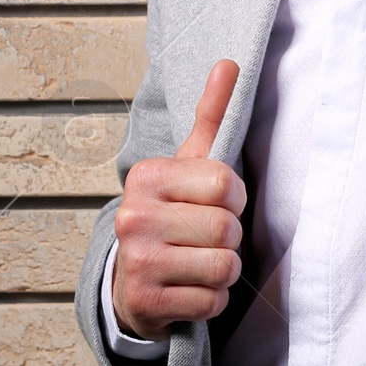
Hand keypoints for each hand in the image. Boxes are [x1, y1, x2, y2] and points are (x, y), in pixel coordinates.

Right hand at [110, 59, 244, 343]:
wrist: (131, 280)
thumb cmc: (170, 217)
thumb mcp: (187, 166)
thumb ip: (211, 117)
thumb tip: (229, 63)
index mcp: (147, 177)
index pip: (224, 183)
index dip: (234, 198)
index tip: (219, 204)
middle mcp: (133, 217)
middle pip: (226, 229)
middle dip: (230, 239)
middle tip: (207, 239)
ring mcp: (136, 262)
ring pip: (223, 267)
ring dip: (224, 271)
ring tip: (200, 263)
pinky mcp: (144, 303)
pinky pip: (211, 302)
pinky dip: (211, 300)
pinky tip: (190, 289)